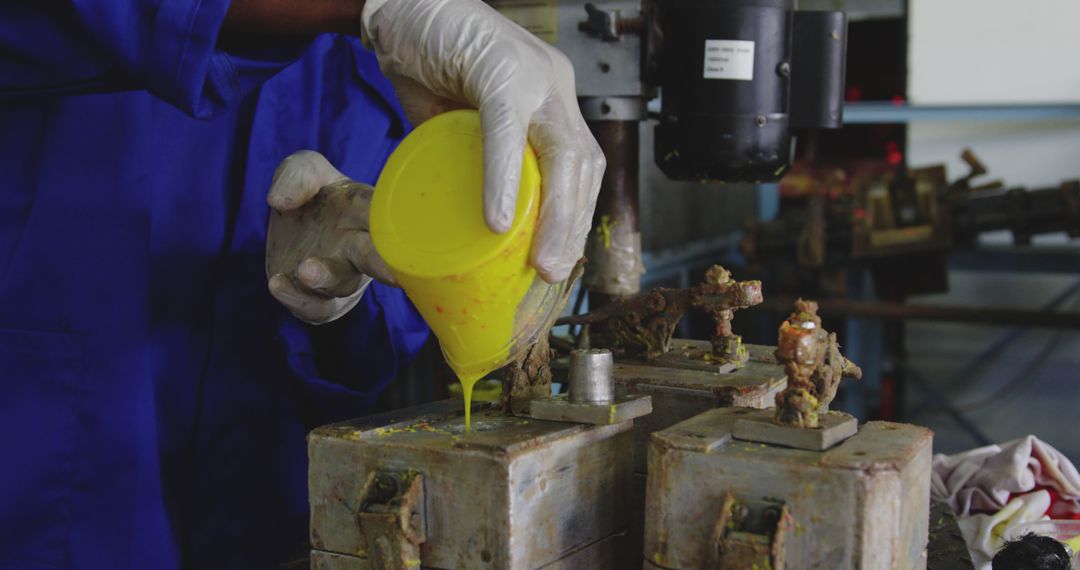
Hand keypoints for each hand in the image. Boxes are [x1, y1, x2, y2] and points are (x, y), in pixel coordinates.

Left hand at [265, 151, 394, 324]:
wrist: (294, 233)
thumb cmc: (314, 197)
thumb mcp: (303, 169)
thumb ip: (297, 175)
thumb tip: (280, 201)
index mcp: (365, 211)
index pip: (380, 213)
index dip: (390, 221)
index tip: (399, 226)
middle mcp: (361, 246)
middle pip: (376, 258)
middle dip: (384, 266)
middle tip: (392, 275)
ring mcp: (344, 276)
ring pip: (343, 284)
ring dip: (326, 277)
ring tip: (305, 270)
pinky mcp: (323, 301)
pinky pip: (317, 308)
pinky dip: (298, 299)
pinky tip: (277, 284)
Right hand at [362, 0, 604, 282]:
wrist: (395, 5)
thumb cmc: (425, 63)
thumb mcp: (457, 125)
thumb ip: (474, 162)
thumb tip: (471, 223)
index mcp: (551, 100)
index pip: (582, 166)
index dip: (576, 217)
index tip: (561, 262)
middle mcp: (553, 85)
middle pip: (584, 164)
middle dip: (573, 226)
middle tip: (553, 273)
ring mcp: (532, 73)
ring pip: (563, 151)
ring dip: (555, 215)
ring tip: (539, 260)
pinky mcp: (498, 67)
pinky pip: (506, 130)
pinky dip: (503, 179)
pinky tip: (497, 218)